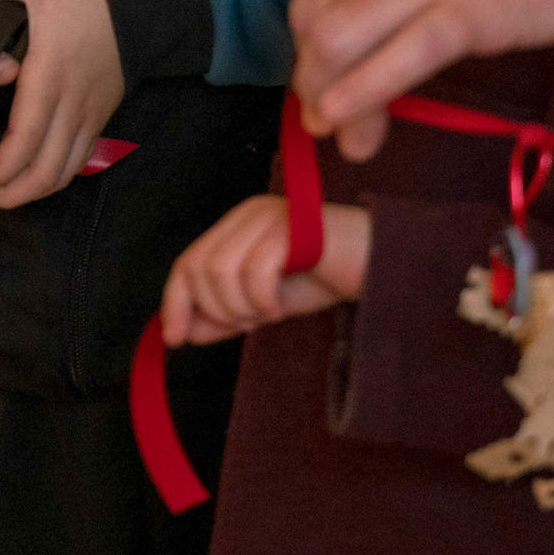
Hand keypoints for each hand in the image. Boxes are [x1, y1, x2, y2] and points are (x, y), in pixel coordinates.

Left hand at [0, 0, 124, 208]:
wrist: (142, 6)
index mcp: (49, 76)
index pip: (23, 142)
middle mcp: (71, 106)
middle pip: (42, 173)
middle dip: (7, 192)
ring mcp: (89, 117)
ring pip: (60, 175)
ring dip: (28, 191)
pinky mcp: (99, 119)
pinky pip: (76, 163)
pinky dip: (50, 178)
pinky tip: (28, 172)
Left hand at [161, 193, 370, 345]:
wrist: (379, 264)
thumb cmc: (324, 278)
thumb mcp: (265, 303)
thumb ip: (227, 314)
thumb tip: (185, 331)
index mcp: (236, 227)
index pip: (188, 262)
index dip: (175, 301)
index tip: (174, 339)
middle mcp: (247, 215)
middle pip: (199, 268)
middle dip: (217, 309)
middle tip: (250, 322)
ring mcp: (269, 217)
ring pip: (222, 270)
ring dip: (240, 307)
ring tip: (267, 313)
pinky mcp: (291, 228)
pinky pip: (255, 271)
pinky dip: (261, 299)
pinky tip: (280, 306)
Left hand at [288, 0, 553, 156]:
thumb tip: (363, 50)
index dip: (308, 54)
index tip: (321, 92)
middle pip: (316, 24)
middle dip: (313, 84)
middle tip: (330, 128)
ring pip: (338, 44)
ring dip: (332, 102)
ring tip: (350, 141)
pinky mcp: (465, 10)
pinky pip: (396, 58)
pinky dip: (361, 97)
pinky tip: (354, 130)